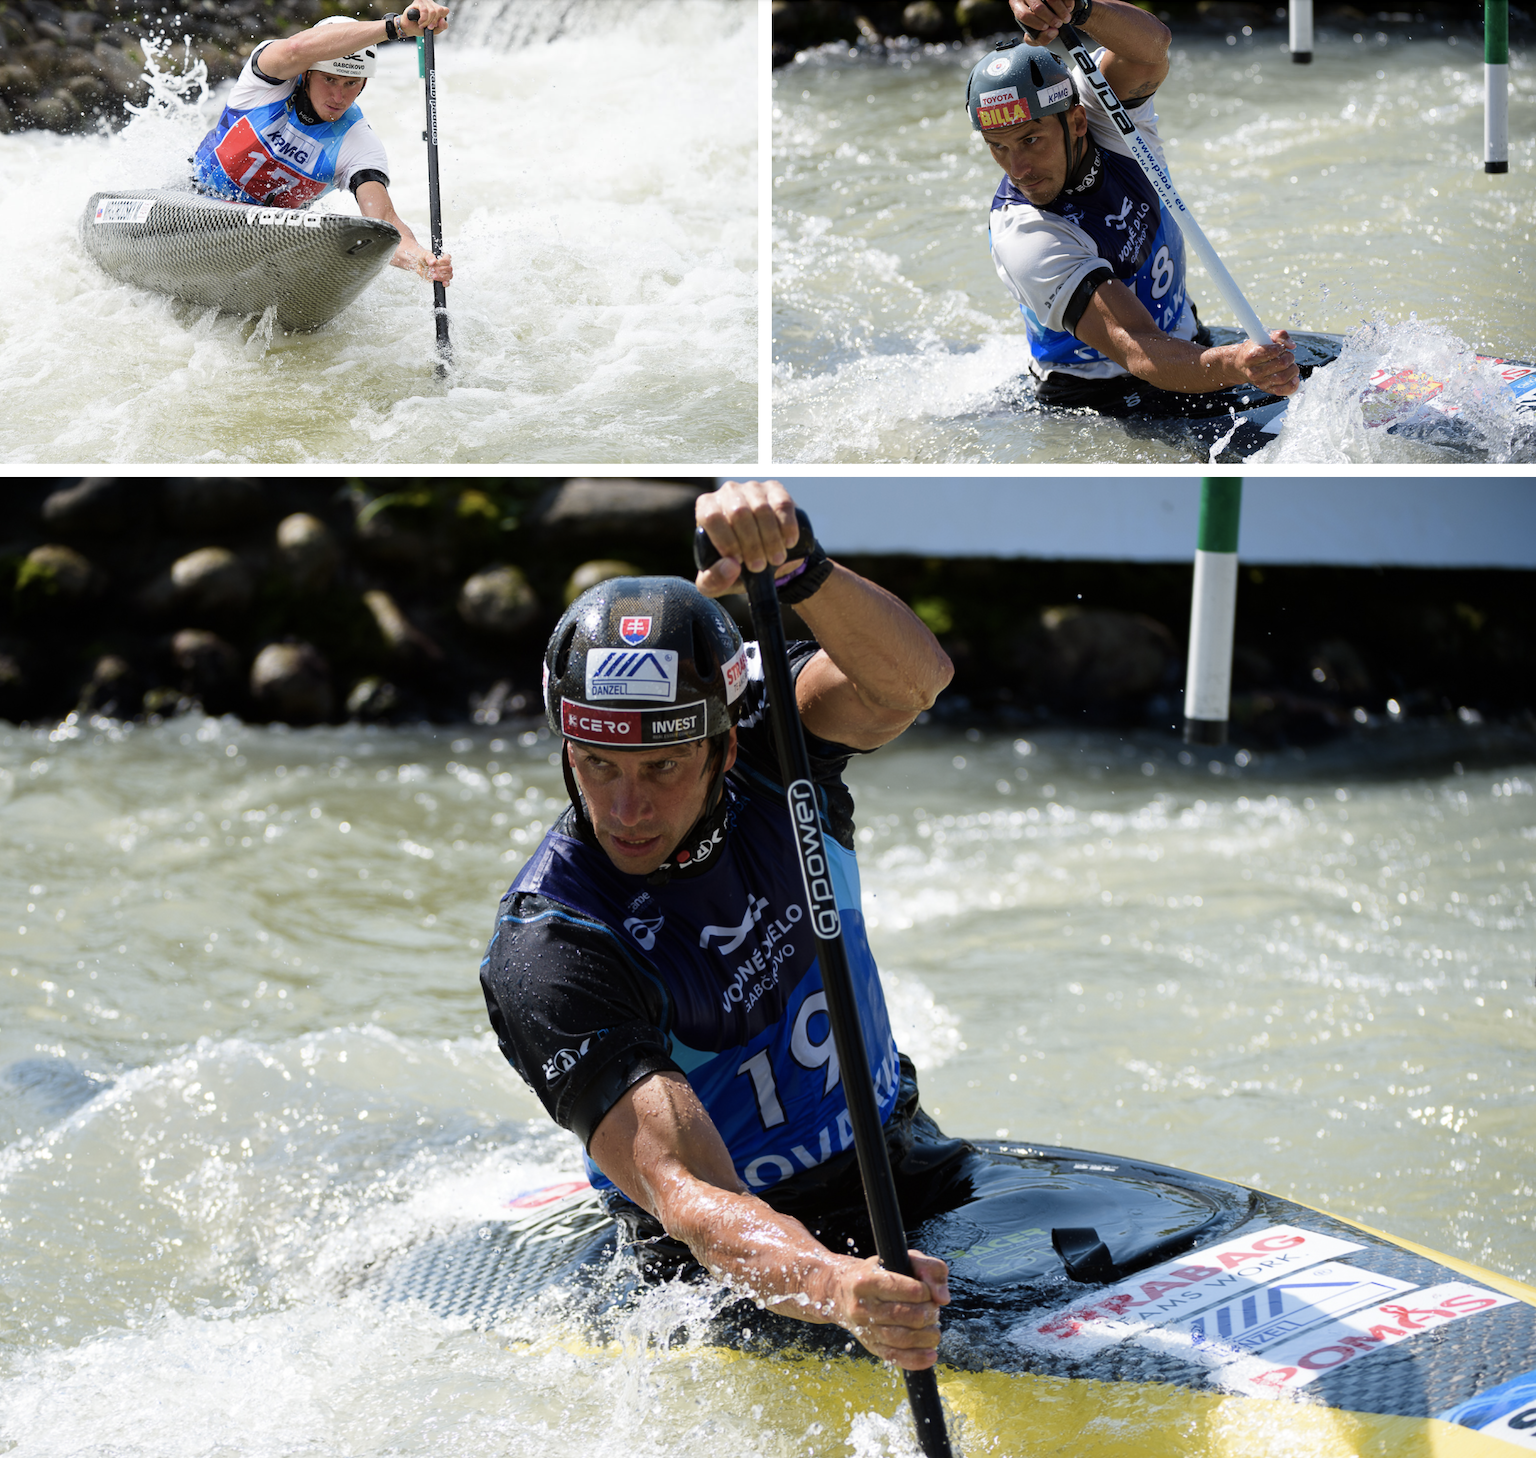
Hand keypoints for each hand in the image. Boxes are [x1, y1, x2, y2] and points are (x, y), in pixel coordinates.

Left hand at [393, 243, 452, 283]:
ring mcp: (444, 273)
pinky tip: (442, 283)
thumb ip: (429, 257)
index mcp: (443, 257)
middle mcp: (445, 265)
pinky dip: (445, 283)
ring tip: (432, 275)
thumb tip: (433, 261)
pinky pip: (447, 283)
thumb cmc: (423, 258)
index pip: (447, 260)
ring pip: (448, 276)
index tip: (434, 263)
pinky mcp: (441, 279)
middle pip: (449, 269)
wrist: (418, 263)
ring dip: (440, 276)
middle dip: (440, 270)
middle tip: (431, 269)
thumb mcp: (425, 254)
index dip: (441, 262)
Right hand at [400, 3, 449, 36]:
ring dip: (427, 22)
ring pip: (432, 11)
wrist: (410, 29)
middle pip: (439, 10)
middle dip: (433, 22)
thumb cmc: (421, 28)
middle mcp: (432, 3)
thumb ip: (442, 26)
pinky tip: (419, 22)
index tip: (435, 25)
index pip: (445, 10)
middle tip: (428, 27)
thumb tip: (442, 20)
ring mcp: (425, 1)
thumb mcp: (435, 30)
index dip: (441, 19)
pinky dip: (423, 19)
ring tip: (422, 25)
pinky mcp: (418, 2)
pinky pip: (424, 11)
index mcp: (437, 9)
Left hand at [694, 480, 800, 596]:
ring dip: (770, 539)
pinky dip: (787, 526)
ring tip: (775, 559)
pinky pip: (782, 504)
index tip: (738, 562)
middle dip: (751, 544)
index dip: (726, 541)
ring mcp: (752, 488)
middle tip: (759, 567)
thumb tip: (730, 566)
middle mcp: (727, 492)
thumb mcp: (718, 581)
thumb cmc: (734, 566)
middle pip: (738, 512)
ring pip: (761, 509)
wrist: (765, 556)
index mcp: (706, 508)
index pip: (711, 517)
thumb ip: (713, 581)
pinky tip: (789, 542)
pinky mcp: (775, 490)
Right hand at [830, 1251, 950, 1368]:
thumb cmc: (879, 1272)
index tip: (927, 1291)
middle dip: (930, 1314)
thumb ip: (929, 1268)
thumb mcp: (902, 1259)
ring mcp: (865, 1329)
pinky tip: (931, 1355)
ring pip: (903, 1339)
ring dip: (928, 1336)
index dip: (927, 1292)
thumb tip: (943, 1298)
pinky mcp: (870, 1346)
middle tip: (932, 1309)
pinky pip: (895, 1358)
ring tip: (933, 1328)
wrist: (842, 1290)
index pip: (911, 1290)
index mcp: (869, 1280)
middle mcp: (863, 1306)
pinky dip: (917, 1359)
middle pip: (909, 1316)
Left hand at [1010, 0, 1072, 42]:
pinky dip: (1067, 3)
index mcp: (1017, 6)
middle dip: (1051, 18)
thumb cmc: (1039, 22)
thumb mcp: (1036, 35)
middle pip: (1038, 7)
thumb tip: (1052, 32)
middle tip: (1058, 24)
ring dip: (1061, 11)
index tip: (1046, 27)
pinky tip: (1068, 8)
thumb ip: (1041, 39)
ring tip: (1065, 18)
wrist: (1051, 11)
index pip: (1024, 15)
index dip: (1037, 24)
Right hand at [1231, 329, 1298, 396]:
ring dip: (1293, 369)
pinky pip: (1284, 390)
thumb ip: (1280, 335)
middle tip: (1286, 356)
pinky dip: (1293, 385)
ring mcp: (1260, 382)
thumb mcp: (1264, 337)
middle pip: (1282, 363)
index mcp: (1251, 356)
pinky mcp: (1266, 389)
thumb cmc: (1255, 349)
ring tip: (1289, 366)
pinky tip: (1294, 378)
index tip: (1279, 348)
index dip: (1281, 347)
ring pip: (1284, 377)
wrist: (1241, 365)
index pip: (1275, 351)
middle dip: (1289, 357)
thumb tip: (1292, 345)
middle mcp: (1254, 371)